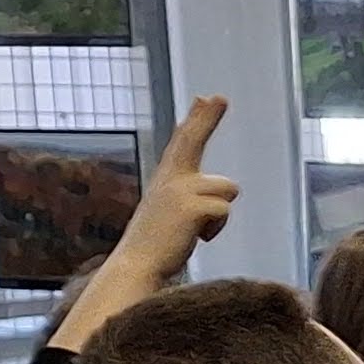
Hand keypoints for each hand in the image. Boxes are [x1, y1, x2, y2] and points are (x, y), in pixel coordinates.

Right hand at [122, 95, 239, 264]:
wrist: (136, 266)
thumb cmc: (157, 245)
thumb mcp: (171, 213)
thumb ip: (189, 196)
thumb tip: (220, 189)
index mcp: (166, 179)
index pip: (184, 142)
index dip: (197, 119)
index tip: (208, 97)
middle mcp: (170, 178)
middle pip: (193, 140)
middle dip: (205, 118)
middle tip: (218, 97)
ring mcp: (178, 190)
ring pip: (227, 189)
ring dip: (218, 213)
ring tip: (194, 230)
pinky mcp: (190, 206)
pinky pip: (224, 210)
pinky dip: (216, 227)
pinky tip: (196, 238)